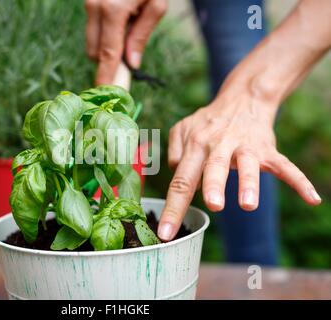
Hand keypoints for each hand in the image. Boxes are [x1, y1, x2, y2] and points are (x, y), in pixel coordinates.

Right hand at [84, 0, 166, 84]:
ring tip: (126, 28)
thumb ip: (141, 35)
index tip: (104, 92)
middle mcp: (95, 7)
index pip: (107, 53)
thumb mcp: (156, 5)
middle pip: (94, 52)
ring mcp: (89, 4)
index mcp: (113, 10)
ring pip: (91, 43)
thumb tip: (131, 64)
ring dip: (106, 46)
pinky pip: (92, 30)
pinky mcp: (88, 3)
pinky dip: (104, 34)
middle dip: (108, 59)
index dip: (105, 76)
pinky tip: (119, 21)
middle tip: (129, 50)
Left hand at [157, 94, 321, 240]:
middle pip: (214, 168)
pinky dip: (299, 181)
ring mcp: (244, 147)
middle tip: (213, 206)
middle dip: (214, 186)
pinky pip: (285, 166)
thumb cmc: (208, 122)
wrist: (242, 99)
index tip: (165, 234)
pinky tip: (312, 198)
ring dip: (249, 182)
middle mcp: (219, 146)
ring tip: (249, 203)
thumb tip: (176, 170)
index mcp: (195, 145)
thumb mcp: (182, 129)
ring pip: (248, 165)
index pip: (181, 180)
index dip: (173, 208)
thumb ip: (174, 151)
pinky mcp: (266, 149)